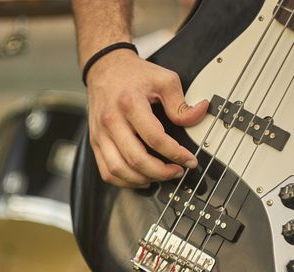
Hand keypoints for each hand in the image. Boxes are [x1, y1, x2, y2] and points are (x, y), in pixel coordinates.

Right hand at [85, 49, 208, 187]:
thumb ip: (180, 102)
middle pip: (136, 159)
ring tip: (159, 177)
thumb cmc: (132, 75)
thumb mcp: (163, 80)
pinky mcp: (95, 142)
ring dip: (142, 180)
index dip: (176, 154)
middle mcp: (111, 121)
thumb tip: (198, 115)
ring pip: (118, 170)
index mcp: (129, 103)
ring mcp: (100, 134)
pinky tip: (139, 178)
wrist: (105, 68)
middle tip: (176, 172)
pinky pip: (106, 171)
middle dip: (161, 172)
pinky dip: (124, 181)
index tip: (189, 160)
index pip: (155, 138)